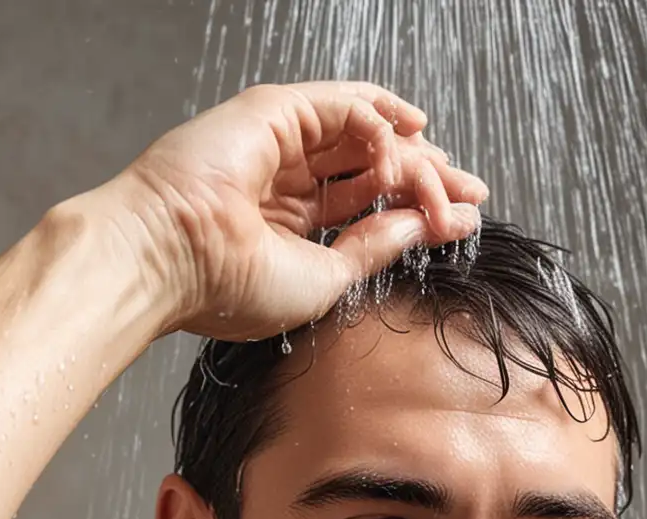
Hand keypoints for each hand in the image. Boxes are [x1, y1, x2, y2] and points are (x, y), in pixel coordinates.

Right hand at [111, 81, 488, 341]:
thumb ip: (374, 248)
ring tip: (444, 177)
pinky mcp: (274, 113)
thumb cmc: (230, 287)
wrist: (174, 261)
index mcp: (290, 226)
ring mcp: (281, 144)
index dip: (418, 210)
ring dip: (413, 153)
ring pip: (366, 135)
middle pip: (375, 168)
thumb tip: (421, 225)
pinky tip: (407, 139)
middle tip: (472, 192)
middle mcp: (288, 181)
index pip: (368, 208)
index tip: (462, 222)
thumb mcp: (325, 280)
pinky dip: (380, 118)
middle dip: (428, 177)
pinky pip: (344, 104)